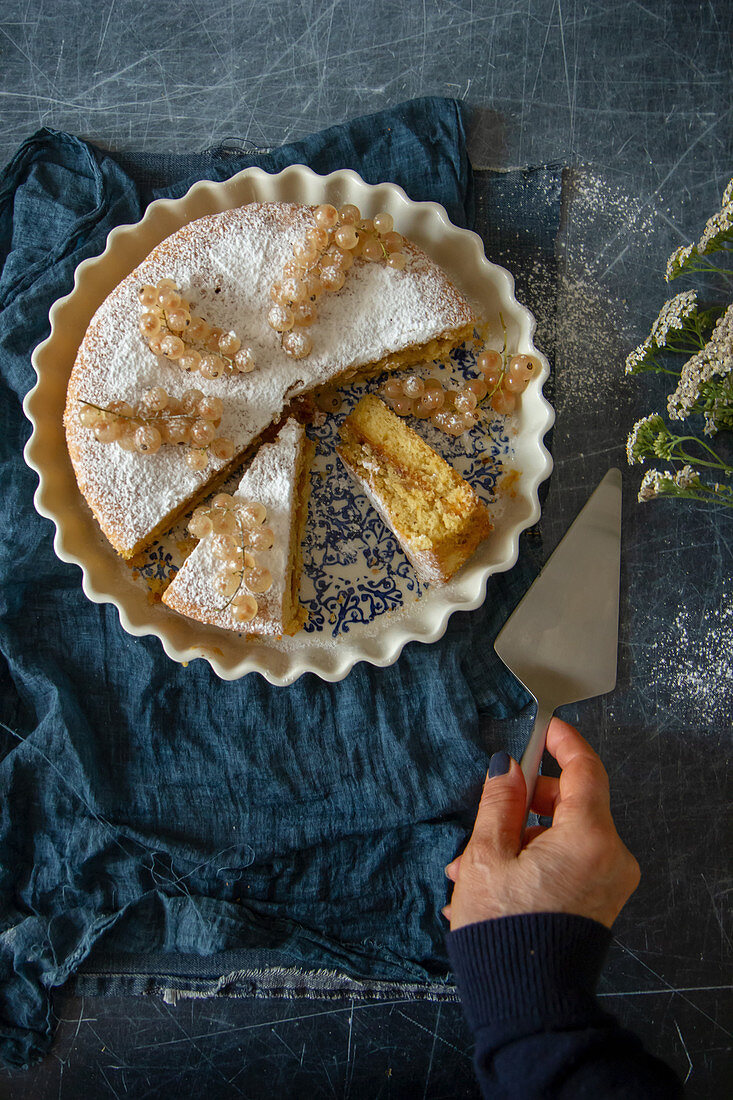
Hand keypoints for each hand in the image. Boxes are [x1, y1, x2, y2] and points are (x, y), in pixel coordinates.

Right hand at [444, 718, 640, 930]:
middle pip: (570, 804)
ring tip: (473, 867)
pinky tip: (494, 883)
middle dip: (523, 805)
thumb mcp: (487, 856)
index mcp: (589, 837)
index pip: (585, 769)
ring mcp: (608, 882)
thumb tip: (505, 768)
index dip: (563, 743)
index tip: (547, 729)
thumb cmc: (505, 935)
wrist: (527, 1006)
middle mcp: (610, 856)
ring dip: (520, 839)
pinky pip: (569, 862)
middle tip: (487, 817)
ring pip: (563, 835)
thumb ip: (498, 802)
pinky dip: (534, 861)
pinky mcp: (599, 902)